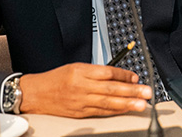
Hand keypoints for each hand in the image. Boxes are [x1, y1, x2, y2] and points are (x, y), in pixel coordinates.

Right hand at [18, 62, 151, 117]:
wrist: (35, 94)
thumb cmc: (56, 79)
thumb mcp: (76, 67)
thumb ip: (96, 72)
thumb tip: (119, 76)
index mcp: (81, 71)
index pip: (108, 72)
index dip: (124, 75)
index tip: (136, 77)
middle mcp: (82, 86)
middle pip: (111, 88)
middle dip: (131, 91)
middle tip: (146, 92)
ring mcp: (81, 101)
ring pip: (108, 102)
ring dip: (127, 103)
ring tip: (141, 104)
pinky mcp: (80, 113)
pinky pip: (101, 112)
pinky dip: (114, 111)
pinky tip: (125, 109)